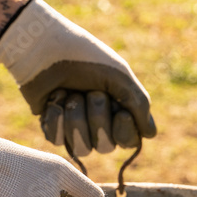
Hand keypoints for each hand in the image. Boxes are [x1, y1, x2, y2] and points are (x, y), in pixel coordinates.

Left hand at [0, 0, 156, 156]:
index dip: (124, 130)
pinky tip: (53, 98)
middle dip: (97, 117)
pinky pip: (58, 141)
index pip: (129, 141)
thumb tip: (150, 134)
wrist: (46, 49)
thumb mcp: (121, 78)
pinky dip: (56, 117)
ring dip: (76, 117)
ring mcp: (74, 126)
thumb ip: (140, 107)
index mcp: (119, 109)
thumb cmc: (87, 59)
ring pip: (82, 148)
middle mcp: (98, 121)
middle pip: (105, 146)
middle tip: (90, 92)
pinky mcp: (52, 126)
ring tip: (69, 93)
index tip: (120, 112)